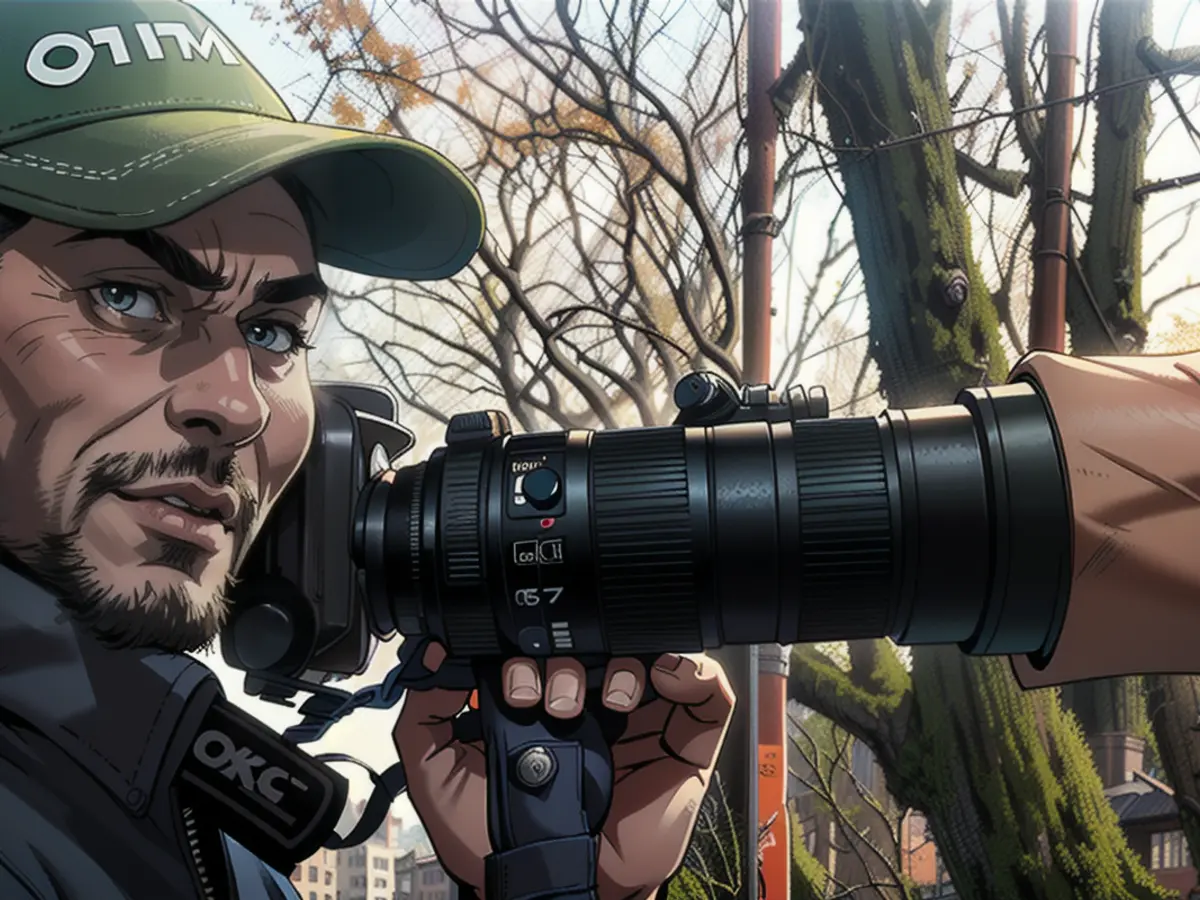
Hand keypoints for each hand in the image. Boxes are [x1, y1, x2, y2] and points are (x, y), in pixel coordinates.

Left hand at [393, 646, 734, 899]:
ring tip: (606, 701)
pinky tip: (662, 676)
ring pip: (650, 651)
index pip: (548, 643)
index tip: (513, 685)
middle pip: (598, 641)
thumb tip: (435, 652)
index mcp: (546, 699)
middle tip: (552, 701)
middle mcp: (596, 700)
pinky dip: (693, 668)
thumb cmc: (498, 839)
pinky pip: (709, 690)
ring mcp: (644, 719)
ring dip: (626, 660)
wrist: (554, 890)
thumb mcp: (439, 775)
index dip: (530, 648)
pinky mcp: (687, 744)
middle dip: (571, 659)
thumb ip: (425, 715)